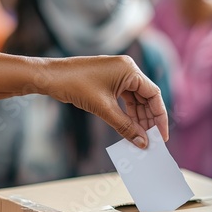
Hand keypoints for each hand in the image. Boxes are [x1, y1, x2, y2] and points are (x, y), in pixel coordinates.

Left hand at [0, 51, 168, 148]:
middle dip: (149, 120)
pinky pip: (125, 98)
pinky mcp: (109, 79)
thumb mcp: (104, 109)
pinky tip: (130, 127)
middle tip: (151, 140)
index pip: (154, 94)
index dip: (160, 117)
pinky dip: (128, 112)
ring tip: (141, 137)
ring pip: (136, 99)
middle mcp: (127, 69)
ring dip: (139, 118)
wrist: (49, 77)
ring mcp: (118, 74)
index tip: (161, 136)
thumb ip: (125, 127)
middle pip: (147, 97)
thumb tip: (142, 143)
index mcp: (130, 70)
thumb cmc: (75, 86)